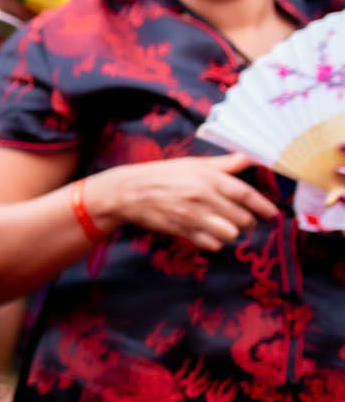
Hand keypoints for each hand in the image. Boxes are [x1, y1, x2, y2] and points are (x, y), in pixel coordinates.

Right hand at [91, 154, 277, 251]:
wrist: (129, 191)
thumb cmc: (163, 175)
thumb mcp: (193, 164)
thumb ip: (224, 164)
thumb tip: (249, 157)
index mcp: (206, 177)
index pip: (244, 194)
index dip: (263, 206)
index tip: (272, 213)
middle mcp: (201, 196)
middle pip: (241, 218)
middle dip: (247, 222)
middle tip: (244, 220)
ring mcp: (191, 215)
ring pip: (229, 233)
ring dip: (231, 233)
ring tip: (226, 227)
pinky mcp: (182, 230)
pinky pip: (211, 244)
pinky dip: (215, 242)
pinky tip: (210, 234)